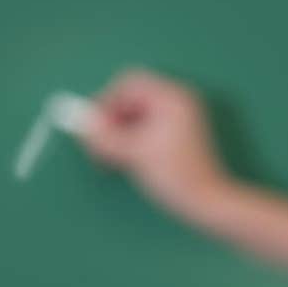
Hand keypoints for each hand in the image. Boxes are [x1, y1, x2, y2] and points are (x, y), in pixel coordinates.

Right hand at [83, 70, 229, 223]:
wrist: (207, 203)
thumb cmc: (175, 176)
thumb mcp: (134, 154)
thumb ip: (105, 137)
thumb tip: (80, 124)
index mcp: (171, 97)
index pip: (129, 83)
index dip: (105, 103)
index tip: (91, 128)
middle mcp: (176, 102)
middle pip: (131, 100)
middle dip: (109, 122)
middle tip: (95, 149)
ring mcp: (178, 120)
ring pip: (136, 117)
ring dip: (117, 135)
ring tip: (108, 160)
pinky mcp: (177, 138)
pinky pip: (146, 131)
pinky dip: (131, 143)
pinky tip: (124, 163)